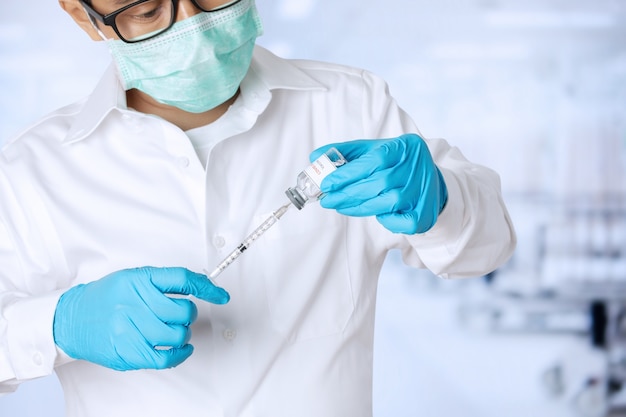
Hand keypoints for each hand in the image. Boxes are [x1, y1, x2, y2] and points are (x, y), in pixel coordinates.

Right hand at [53, 267, 228, 370]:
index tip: (220, 295)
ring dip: (183, 334)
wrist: (72, 319)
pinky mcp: (128, 351)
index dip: (206, 287)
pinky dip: (180, 355)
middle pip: (184, 311)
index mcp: (139, 280)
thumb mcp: (132, 278)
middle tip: (180, 315)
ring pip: (178, 335)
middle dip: (188, 314)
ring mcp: (131, 329)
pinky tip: (180, 349)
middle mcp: (135, 303)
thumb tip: (199, 286)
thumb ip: (162, 282)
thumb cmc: (106, 298)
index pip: (182, 279)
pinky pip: (166, 358)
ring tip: (173, 330)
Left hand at [311, 134, 447, 233]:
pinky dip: (384, 220)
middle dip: (348, 193)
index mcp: (405, 146)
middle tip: (327, 200)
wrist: (429, 181)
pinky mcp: (425, 213)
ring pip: (388, 202)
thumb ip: (346, 153)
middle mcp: (418, 167)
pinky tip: (375, 213)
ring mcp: (424, 191)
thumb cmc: (394, 164)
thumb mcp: (374, 150)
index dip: (348, 173)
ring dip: (360, 207)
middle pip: (379, 183)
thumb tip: (315, 157)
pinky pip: (400, 221)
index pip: (374, 159)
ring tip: (341, 206)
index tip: (327, 183)